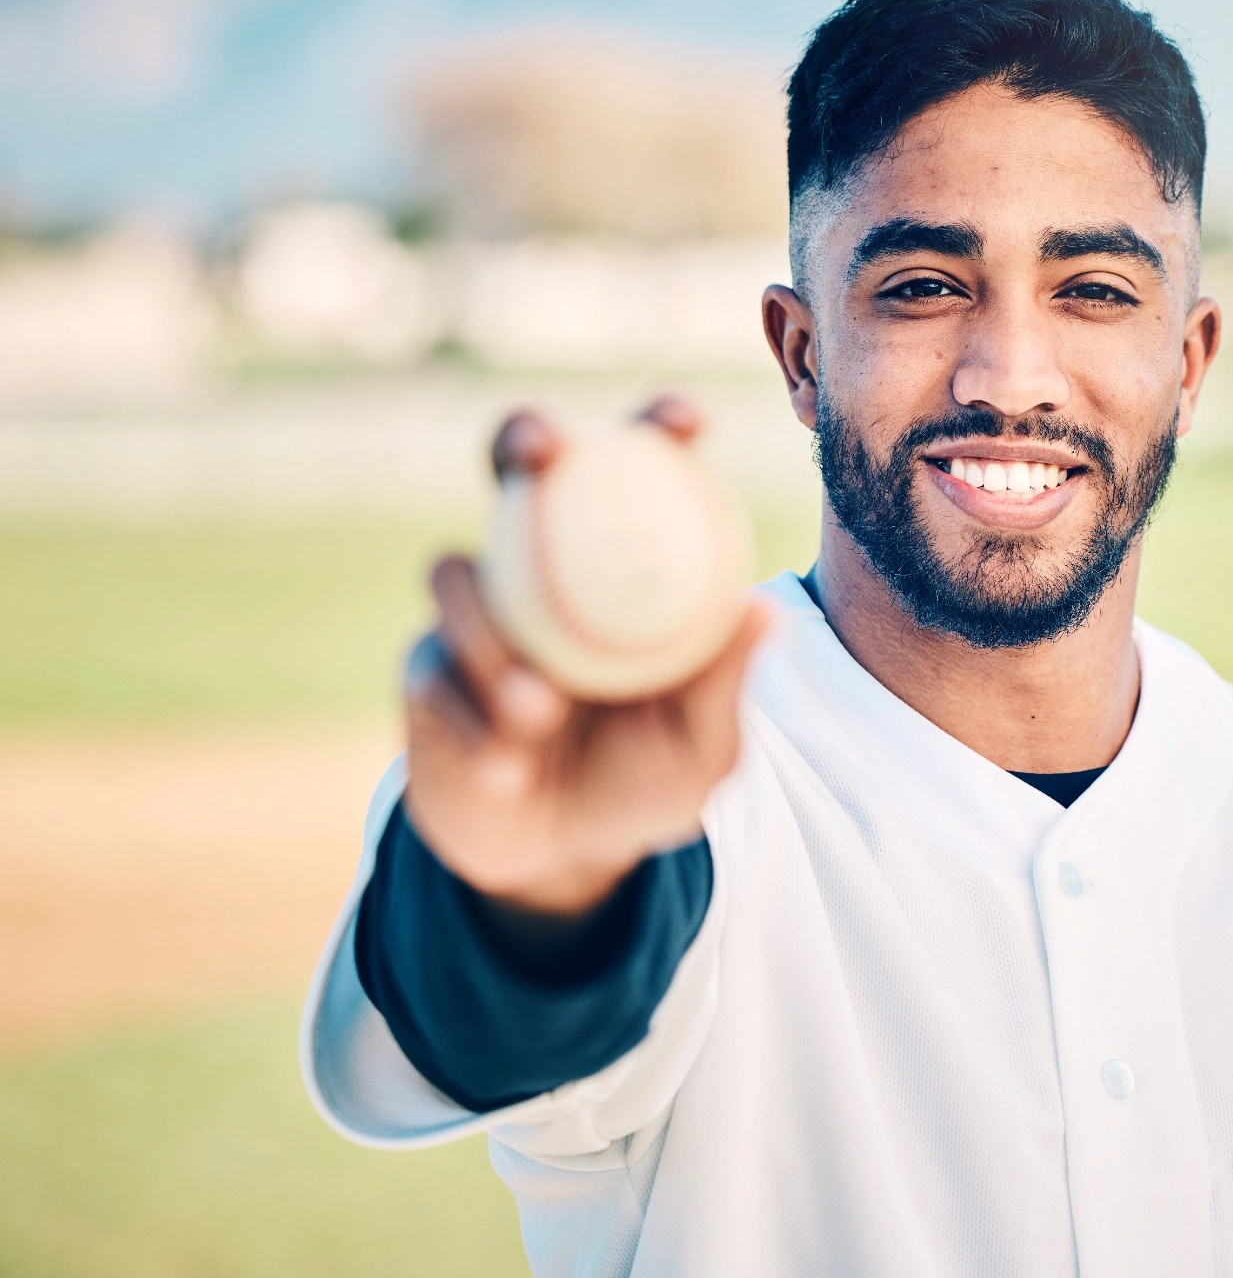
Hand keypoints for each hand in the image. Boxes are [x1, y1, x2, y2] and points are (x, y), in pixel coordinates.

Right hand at [401, 395, 773, 916]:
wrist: (560, 856)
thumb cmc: (643, 782)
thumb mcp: (701, 748)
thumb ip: (723, 684)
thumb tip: (763, 610)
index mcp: (621, 567)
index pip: (639, 471)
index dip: (657, 426)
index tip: (687, 420)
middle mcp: (544, 567)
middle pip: (517, 468)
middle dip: (523, 436)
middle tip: (541, 452)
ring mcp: (478, 613)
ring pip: (457, 574)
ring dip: (493, 638)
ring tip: (539, 712)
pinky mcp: (425, 668)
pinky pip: (435, 672)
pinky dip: (474, 718)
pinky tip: (508, 765)